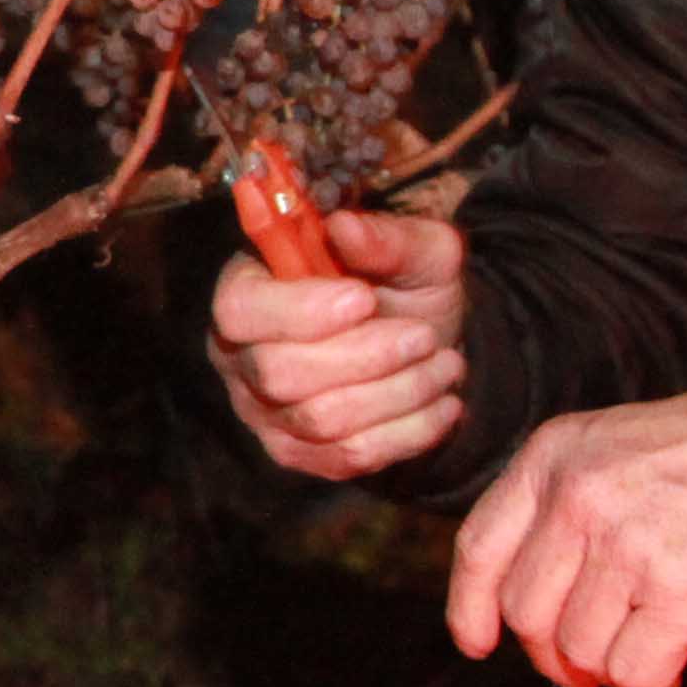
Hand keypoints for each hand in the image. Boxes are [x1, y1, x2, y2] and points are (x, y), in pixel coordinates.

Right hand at [207, 206, 469, 477]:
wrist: (428, 346)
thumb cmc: (407, 287)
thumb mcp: (415, 250)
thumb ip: (386, 237)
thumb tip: (346, 229)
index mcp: (249, 288)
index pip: (240, 309)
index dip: (298, 311)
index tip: (364, 299)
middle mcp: (240, 354)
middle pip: (279, 373)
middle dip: (365, 357)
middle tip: (424, 337)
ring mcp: (264, 411)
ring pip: (320, 420)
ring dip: (397, 393)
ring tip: (446, 365)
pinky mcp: (298, 454)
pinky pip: (347, 458)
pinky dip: (408, 432)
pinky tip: (443, 404)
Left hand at [441, 372, 686, 686]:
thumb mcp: (618, 442)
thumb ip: (566, 499)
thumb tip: (532, 587)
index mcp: (553, 456)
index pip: (479, 548)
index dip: (470, 608)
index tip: (478, 644)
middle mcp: (577, 498)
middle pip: (528, 612)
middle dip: (552, 656)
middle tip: (583, 670)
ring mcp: (624, 546)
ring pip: (580, 649)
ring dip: (605, 678)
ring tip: (634, 677)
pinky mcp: (677, 593)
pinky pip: (635, 674)